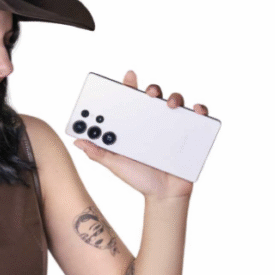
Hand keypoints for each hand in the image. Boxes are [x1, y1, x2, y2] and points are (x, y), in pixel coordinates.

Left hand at [73, 70, 209, 199]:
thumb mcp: (115, 164)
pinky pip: (197, 118)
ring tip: (170, 105)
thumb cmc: (139, 178)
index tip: (128, 77)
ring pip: (175, 102)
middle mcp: (153, 122)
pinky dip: (198, 110)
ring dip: (174, 97)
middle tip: (148, 93)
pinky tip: (195, 110)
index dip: (129, 86)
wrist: (163, 196)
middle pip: (154, 97)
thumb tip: (76, 141)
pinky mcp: (190, 135)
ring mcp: (172, 127)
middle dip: (151, 89)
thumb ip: (98, 152)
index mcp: (134, 125)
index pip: (131, 100)